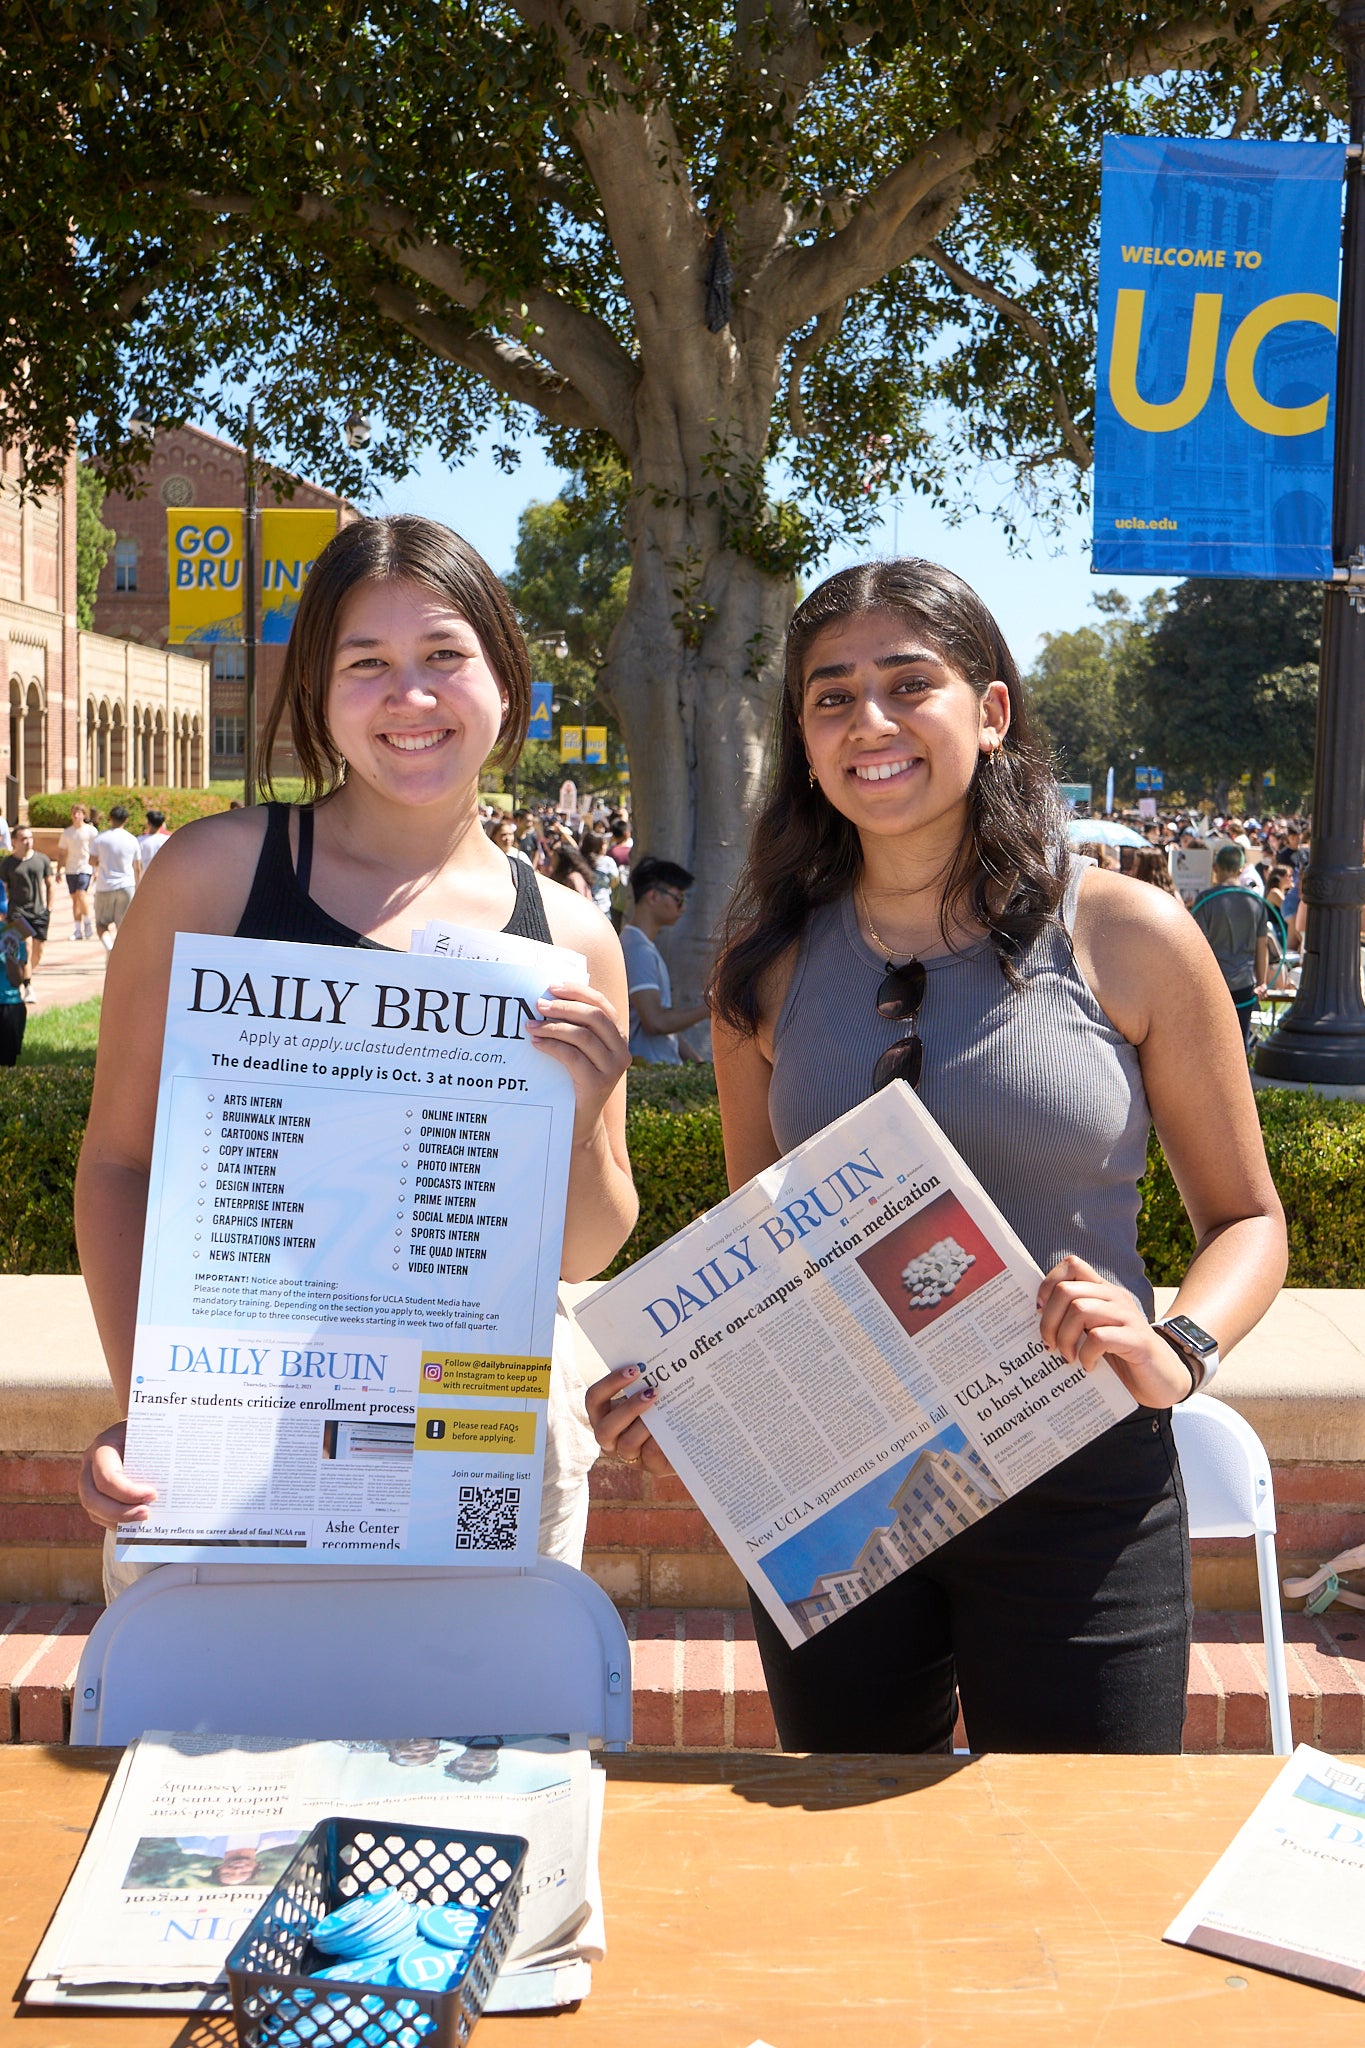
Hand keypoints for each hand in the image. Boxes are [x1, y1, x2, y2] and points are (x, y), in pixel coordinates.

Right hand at [78, 1421, 157, 1530]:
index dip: (128, 1492)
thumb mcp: (151, 1430)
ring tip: (144, 1520)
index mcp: (103, 1446)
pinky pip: (98, 1514)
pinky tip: (136, 1523)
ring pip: (93, 1509)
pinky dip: (115, 1522)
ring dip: (117, 1520)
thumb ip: (160, 1446)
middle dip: (119, 1512)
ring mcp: (89, 1479)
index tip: (154, 1495)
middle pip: (92, 1498)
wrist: (138, 1426)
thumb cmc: (148, 1429)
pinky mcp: (95, 1492)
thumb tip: (183, 1469)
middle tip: (147, 1514)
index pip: (107, 1476)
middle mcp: (90, 1464)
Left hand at [528, 981, 630, 1139]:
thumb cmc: (573, 1082)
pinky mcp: (599, 1084)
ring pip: (583, 1035)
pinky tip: (536, 1044)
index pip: (603, 1005)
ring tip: (530, 1025)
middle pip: (595, 1017)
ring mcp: (613, 1068)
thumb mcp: (579, 1052)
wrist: (580, 1123)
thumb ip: (574, 1029)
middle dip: (565, 1006)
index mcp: (618, 1037)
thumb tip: (547, 1000)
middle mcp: (621, 1051)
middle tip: (538, 1004)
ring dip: (553, 1026)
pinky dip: (552, 1046)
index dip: (579, 991)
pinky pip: (573, 1057)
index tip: (553, 986)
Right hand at [585, 1364, 676, 1477]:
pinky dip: (660, 1439)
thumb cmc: (660, 1408)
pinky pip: (650, 1455)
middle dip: (628, 1408)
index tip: (634, 1369)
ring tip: (663, 1410)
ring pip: (627, 1444)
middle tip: (652, 1391)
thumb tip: (656, 1360)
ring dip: (644, 1425)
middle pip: (604, 1428)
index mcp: (604, 1415)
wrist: (684, 1437)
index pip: (594, 1399)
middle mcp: (610, 1438)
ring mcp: (629, 1455)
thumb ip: (643, 1383)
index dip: (610, 1383)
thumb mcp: (646, 1396)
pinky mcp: (651, 1466)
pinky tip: (673, 1427)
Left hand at [1036, 1254, 1191, 1408]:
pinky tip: (1088, 1366)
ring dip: (1065, 1337)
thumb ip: (1073, 1321)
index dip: (1048, 1284)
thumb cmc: (1120, 1357)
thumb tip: (1034, 1319)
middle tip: (1049, 1344)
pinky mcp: (1137, 1339)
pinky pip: (1099, 1337)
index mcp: (1103, 1292)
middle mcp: (1115, 1297)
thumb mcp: (1093, 1333)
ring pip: (1080, 1309)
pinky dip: (1086, 1354)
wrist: (1161, 1380)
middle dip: (1049, 1319)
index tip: (1039, 1311)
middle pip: (1067, 1290)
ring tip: (1067, 1357)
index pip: (1072, 1265)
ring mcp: (1128, 1317)